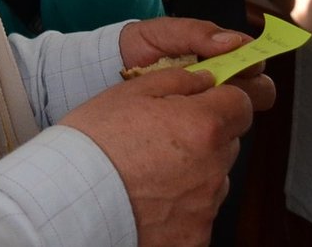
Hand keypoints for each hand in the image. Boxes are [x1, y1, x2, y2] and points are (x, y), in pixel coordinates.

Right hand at [61, 68, 255, 246]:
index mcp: (203, 126)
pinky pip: (198, 214)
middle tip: (164, 138)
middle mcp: (213, 168)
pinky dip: (181, 207)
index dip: (222, 100)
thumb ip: (179, 80)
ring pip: (213, 178)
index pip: (241, 104)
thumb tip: (206, 79)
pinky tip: (151, 198)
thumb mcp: (131, 91)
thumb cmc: (95, 141)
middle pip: (226, 143)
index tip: (204, 103)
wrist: (70, 197)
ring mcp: (205, 207)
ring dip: (194, 171)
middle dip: (205, 136)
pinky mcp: (194, 237)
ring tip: (150, 171)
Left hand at [120, 17, 275, 110]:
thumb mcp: (164, 31)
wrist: (112, 69)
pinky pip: (214, 130)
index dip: (253, 65)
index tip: (240, 65)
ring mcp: (210, 104)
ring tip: (195, 97)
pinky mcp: (195, 123)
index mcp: (222, 56)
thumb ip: (196, 32)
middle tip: (217, 84)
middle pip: (259, 91)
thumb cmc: (141, 45)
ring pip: (239, 112)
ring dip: (224, 106)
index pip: (257, 65)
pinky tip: (184, 114)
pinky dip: (206, 123)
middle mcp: (223, 81)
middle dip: (246, 89)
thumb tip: (234, 41)